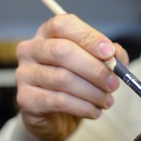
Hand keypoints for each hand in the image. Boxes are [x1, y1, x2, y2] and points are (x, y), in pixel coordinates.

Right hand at [15, 14, 128, 140]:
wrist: (57, 115)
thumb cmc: (78, 83)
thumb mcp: (97, 64)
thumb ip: (110, 57)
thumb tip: (116, 56)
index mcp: (49, 34)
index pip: (64, 25)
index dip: (89, 38)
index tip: (110, 53)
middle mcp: (31, 49)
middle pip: (62, 51)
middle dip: (95, 69)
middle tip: (114, 84)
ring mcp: (25, 74)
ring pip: (62, 79)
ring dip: (92, 92)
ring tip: (107, 101)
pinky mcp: (26, 99)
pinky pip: (58, 101)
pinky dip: (83, 107)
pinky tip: (95, 111)